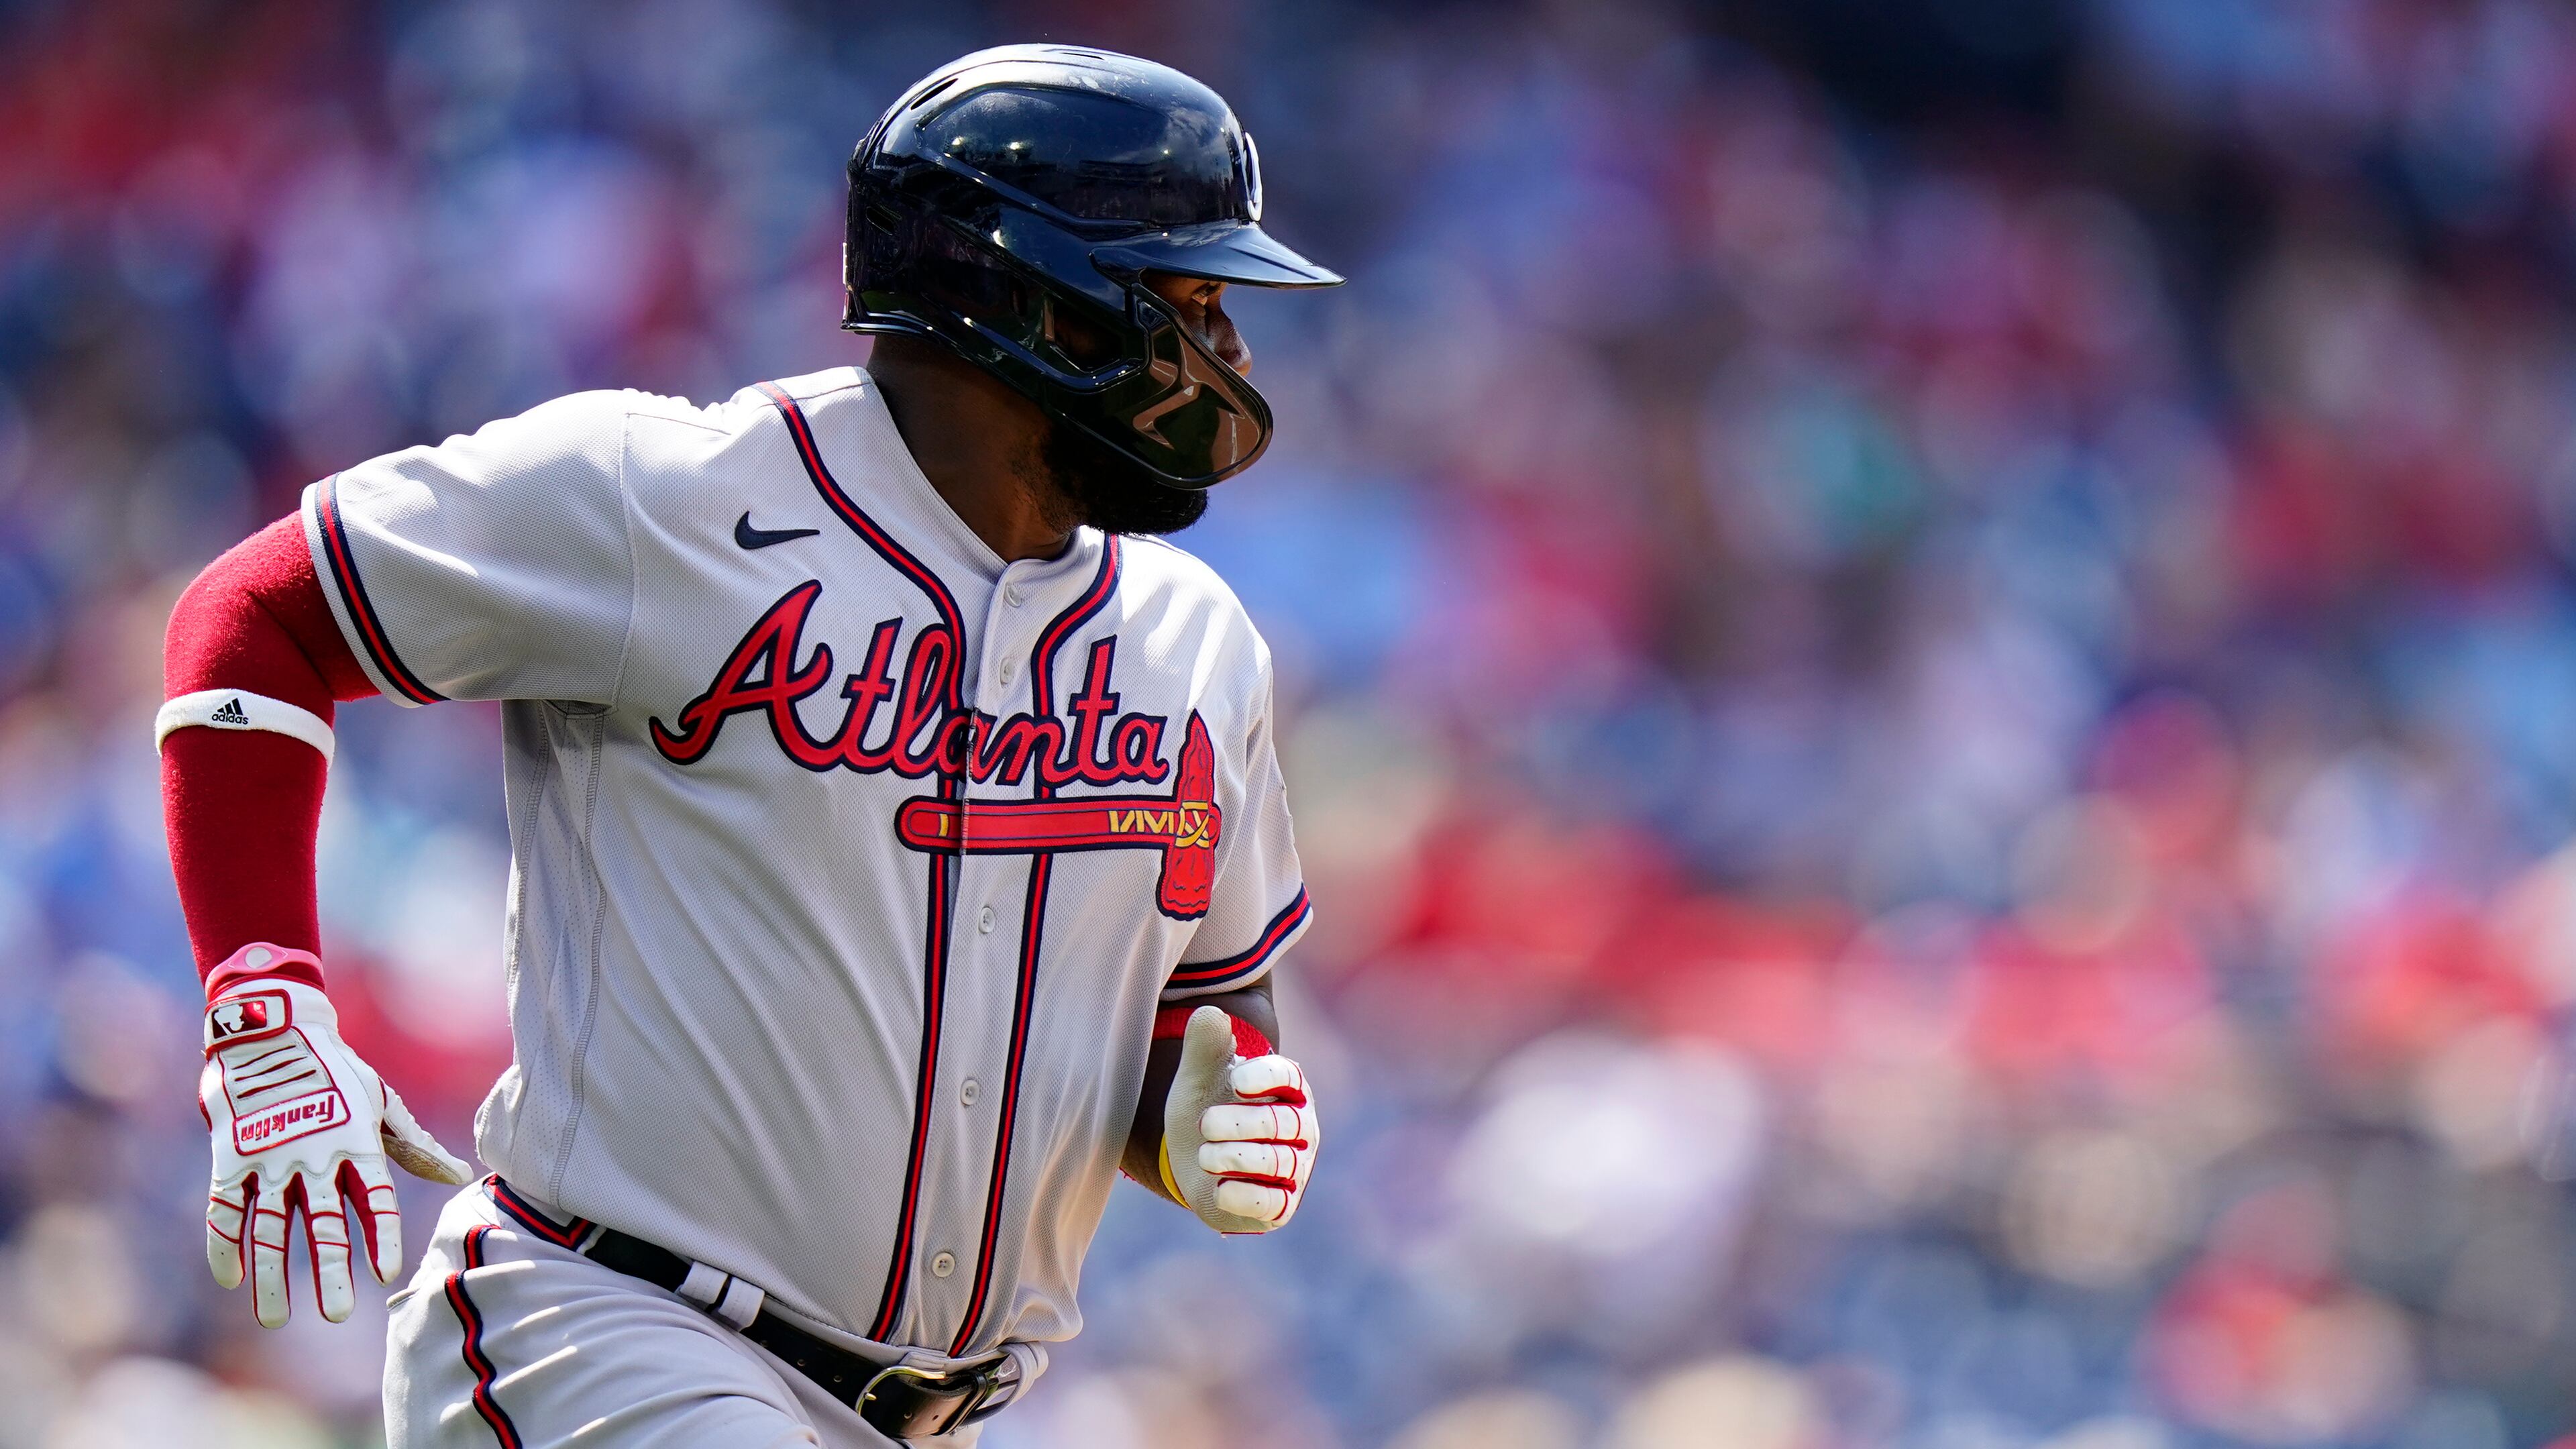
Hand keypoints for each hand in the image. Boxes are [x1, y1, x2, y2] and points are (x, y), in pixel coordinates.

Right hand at [201, 972, 474, 1325]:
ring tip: (276, 1320)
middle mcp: (314, 1155)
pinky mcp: (230, 1156)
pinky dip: (224, 1244)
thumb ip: (414, 1144)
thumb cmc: (336, 1068)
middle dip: (330, 1270)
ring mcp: (268, 1158)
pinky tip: (230, 1281)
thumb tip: (459, 1177)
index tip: (386, 1272)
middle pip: (324, 1222)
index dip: (380, 1233)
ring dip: (272, 1275)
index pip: (374, 1196)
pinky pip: (224, 1208)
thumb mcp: (380, 1099)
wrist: (272, 1029)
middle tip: (338, 1314)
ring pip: (270, 1227)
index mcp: (356, 1141)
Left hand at [1161, 1005, 1317, 1232]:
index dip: (1266, 1077)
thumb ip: (1205, 1045)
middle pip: (1284, 1123)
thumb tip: (1211, 1013)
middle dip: (1241, 1123)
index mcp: (1288, 1089)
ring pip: (1278, 1162)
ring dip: (1236, 1157)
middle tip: (1204, 1122)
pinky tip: (1219, 1188)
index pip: (1289, 1077)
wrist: (1194, 1159)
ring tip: (1204, 1156)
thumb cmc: (1206, 1106)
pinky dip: (1244, 1196)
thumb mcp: (1198, 1076)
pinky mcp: (1280, 1205)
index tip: (1235, 1081)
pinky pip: (1272, 1203)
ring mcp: (1295, 1168)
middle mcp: (1301, 1127)